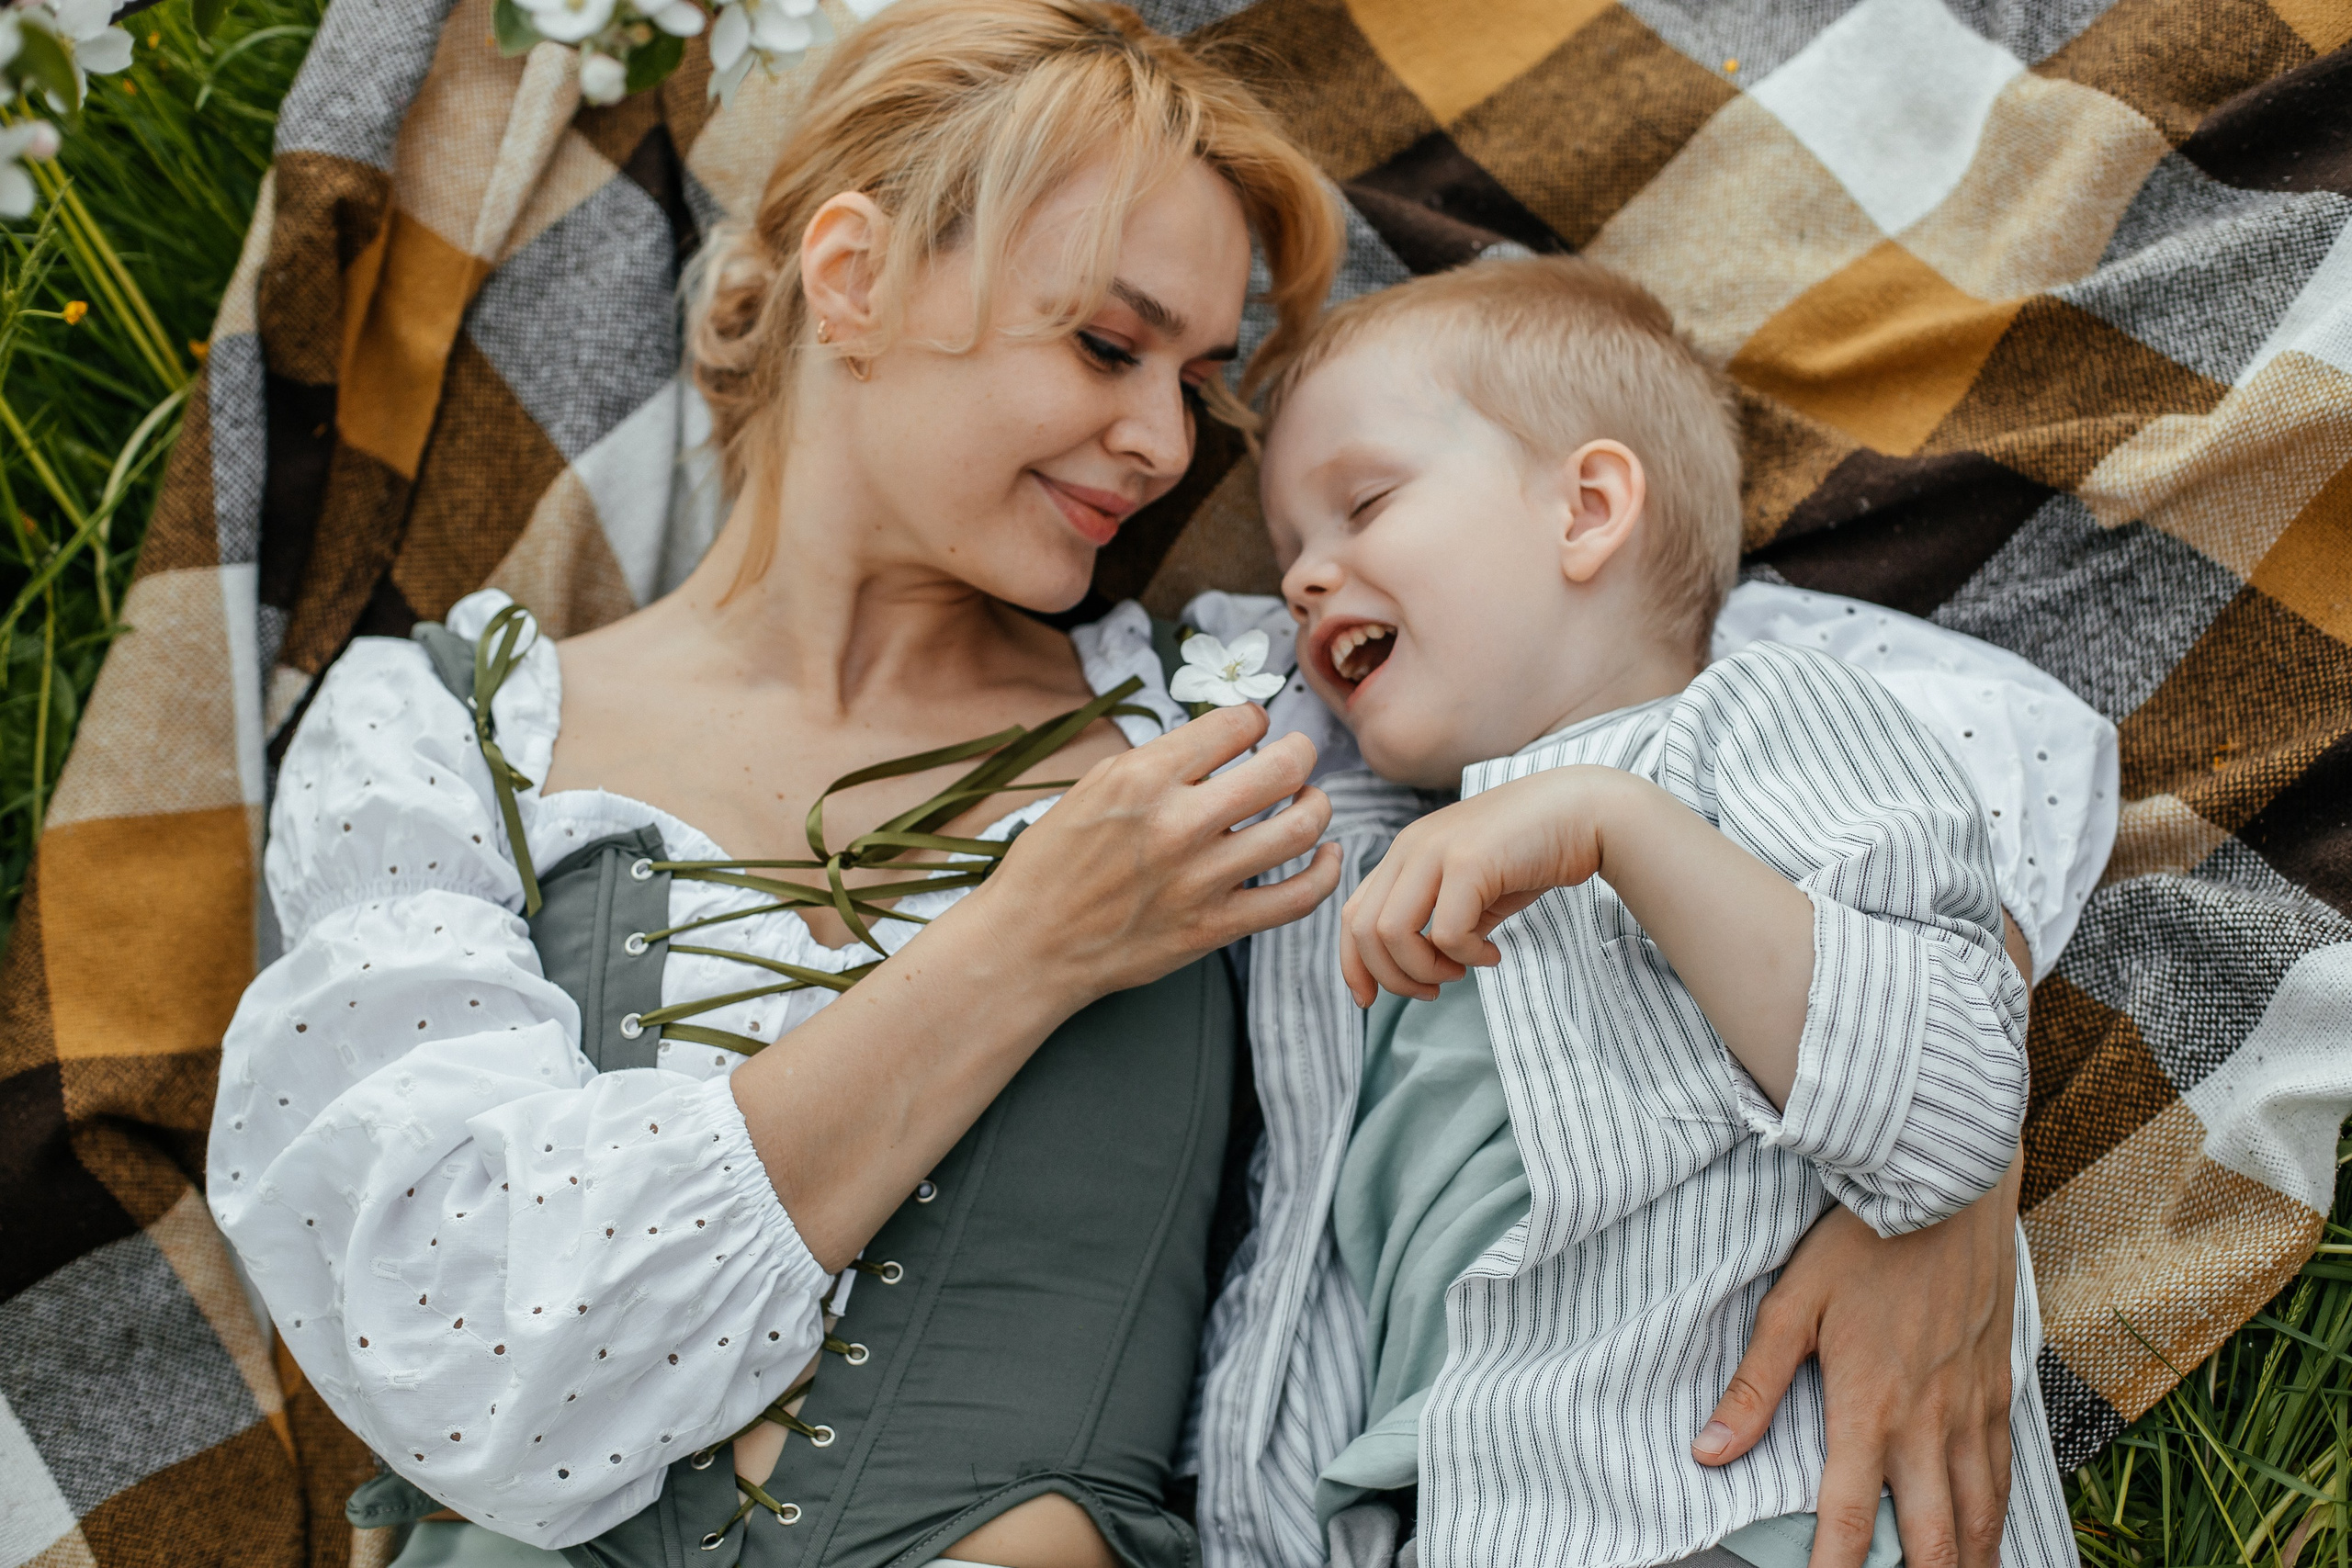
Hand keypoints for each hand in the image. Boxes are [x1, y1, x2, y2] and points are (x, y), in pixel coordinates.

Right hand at [985, 701, 1339, 1003]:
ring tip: (1309, 800)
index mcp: (1143, 778)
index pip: (1236, 725)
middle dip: (1301, 752)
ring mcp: (1201, 879)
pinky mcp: (1214, 928)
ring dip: (1318, 805)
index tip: (1253, 729)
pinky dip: (1327, 872)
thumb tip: (1224, 738)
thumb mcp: (1093, 786)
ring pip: (1301, 827)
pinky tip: (1328, 855)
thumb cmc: (1053, 863)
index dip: (1254, 720)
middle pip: (1283, 767)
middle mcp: (1177, 824)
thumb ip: (1160, 761)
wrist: (1030, 944)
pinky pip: (1298, 897)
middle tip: (1297, 755)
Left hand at [1340, 768, 1614, 1005]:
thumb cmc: (1534, 853)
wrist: (1586, 812)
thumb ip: (1442, 918)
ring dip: (1424, 970)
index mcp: (1405, 852)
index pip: (1353, 914)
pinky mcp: (1469, 862)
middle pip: (1363, 930)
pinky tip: (1492, 955)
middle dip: (1391, 977)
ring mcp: (1436, 850)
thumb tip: (1427, 967)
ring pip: (1392, 934)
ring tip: (1460, 972)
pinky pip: (1444, 932)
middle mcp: (1411, 847)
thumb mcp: (1475, 889)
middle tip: (1433, 991)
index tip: (1370, 1000)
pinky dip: (1465, 957)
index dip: (1353, 965)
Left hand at [1694, 1153, 2021, 1567]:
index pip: (1847, 1517)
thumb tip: (1709, 1450)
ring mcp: (1972, 1409)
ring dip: (1965, 1561)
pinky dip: (1997, 1516)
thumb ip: (1753, 1387)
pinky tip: (1989, 1534)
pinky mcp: (1999, 1387)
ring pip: (1977, 1515)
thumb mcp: (1791, 1305)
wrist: (1945, 1190)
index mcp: (1869, 1407)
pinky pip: (2004, 1472)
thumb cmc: (1860, 1242)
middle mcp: (1928, 1423)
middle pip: (1930, 1537)